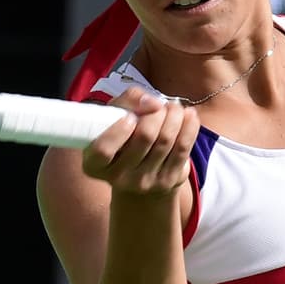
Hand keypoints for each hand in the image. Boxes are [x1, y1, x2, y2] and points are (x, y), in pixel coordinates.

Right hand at [81, 86, 199, 196]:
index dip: (118, 129)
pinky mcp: (169, 181)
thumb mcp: (115, 116)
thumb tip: (153, 103)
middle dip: (156, 112)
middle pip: (144, 136)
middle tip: (159, 105)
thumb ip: (127, 100)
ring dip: (174, 115)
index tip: (130, 116)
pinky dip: (189, 125)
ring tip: (174, 107)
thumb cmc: (124, 136)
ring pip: (166, 139)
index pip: (103, 149)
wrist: (141, 172)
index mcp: (95, 164)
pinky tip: (188, 115)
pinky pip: (183, 148)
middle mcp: (118, 178)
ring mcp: (145, 182)